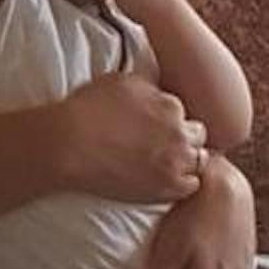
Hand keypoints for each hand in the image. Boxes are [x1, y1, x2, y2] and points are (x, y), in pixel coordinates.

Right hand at [39, 60, 206, 210]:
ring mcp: (175, 161)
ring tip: (165, 163)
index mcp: (169, 104)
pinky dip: (183, 182)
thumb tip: (158, 87)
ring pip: (198, 160)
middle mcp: (178, 131)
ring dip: (186, 160)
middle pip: (197, 134)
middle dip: (184, 137)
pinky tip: (166, 178)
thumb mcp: (121, 81)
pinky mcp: (166, 187)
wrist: (69, 145)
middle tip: (162, 144)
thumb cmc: (86, 110)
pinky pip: (191, 185)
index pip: (182, 111)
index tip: (155, 125)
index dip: (170, 119)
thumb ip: (148, 86)